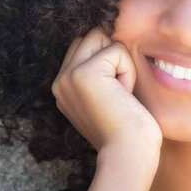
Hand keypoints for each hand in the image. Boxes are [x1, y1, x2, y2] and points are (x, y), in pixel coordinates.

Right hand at [51, 26, 161, 180]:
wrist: (128, 156)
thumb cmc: (130, 132)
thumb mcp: (110, 97)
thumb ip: (103, 71)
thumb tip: (112, 35)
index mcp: (63, 87)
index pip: (85, 46)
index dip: (110, 59)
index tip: (116, 94)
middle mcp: (60, 80)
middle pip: (92, 36)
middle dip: (115, 58)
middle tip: (120, 94)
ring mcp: (69, 76)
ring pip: (103, 39)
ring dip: (122, 64)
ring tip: (121, 94)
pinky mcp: (84, 73)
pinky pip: (117, 50)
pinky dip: (129, 71)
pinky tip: (124, 97)